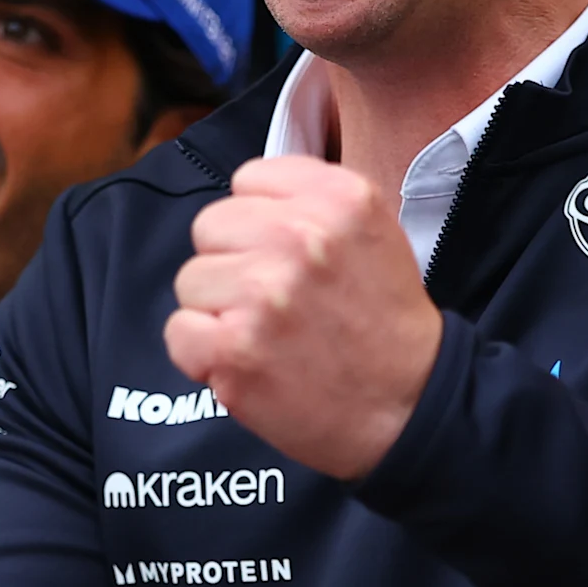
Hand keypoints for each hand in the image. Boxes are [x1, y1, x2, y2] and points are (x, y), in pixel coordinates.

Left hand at [164, 156, 442, 480]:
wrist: (408, 406)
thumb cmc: (384, 323)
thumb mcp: (372, 233)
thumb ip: (309, 203)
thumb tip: (243, 199)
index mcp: (338, 198)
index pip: (248, 180)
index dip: (258, 221)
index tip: (283, 255)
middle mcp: (299, 237)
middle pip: (210, 226)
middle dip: (233, 263)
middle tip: (275, 302)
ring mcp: (263, 292)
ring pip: (191, 279)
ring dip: (218, 311)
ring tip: (266, 335)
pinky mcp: (235, 347)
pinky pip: (179, 331)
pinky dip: (203, 356)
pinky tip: (247, 363)